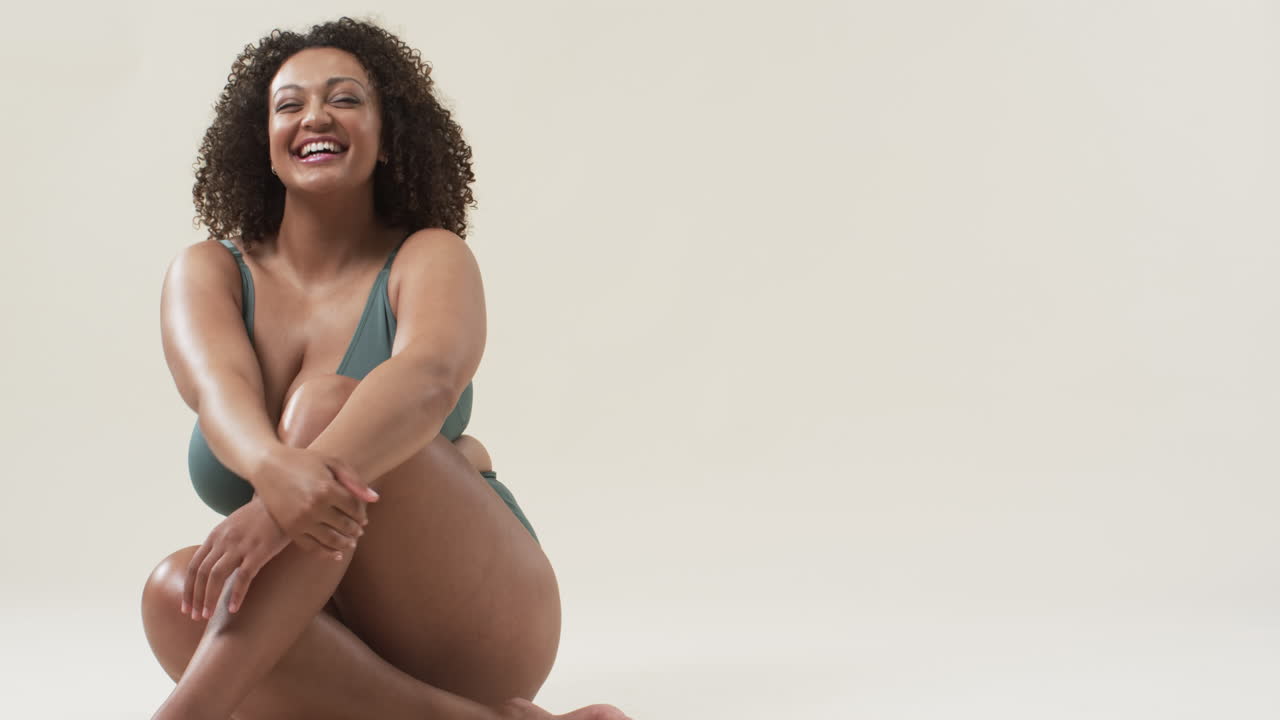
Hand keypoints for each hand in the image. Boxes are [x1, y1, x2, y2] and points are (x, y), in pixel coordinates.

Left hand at [182, 494, 288, 617]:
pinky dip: (236, 594)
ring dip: (209, 598)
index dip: (188, 589)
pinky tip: (233, 608)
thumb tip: (217, 561)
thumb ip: (224, 541)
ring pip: (216, 576)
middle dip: (195, 598)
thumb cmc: (263, 514)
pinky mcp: (260, 551)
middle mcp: (224, 540)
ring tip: (207, 616)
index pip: (194, 566)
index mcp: (216, 535)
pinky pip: (244, 576)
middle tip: (195, 617)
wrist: (284, 501)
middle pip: (201, 573)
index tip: (186, 607)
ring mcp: (241, 545)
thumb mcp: (236, 524)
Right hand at [253, 445, 378, 554]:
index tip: (363, 517)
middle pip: (345, 525)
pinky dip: (326, 553)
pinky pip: (311, 547)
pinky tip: (336, 555)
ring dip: (345, 544)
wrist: (267, 466)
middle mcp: (314, 506)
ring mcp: (301, 520)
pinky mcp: (289, 529)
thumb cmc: (303, 461)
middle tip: (359, 532)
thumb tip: (375, 499)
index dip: (362, 514)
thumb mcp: (331, 462)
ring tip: (350, 543)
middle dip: (355, 530)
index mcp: (327, 488)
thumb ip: (354, 481)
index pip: (354, 508)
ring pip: (331, 540)